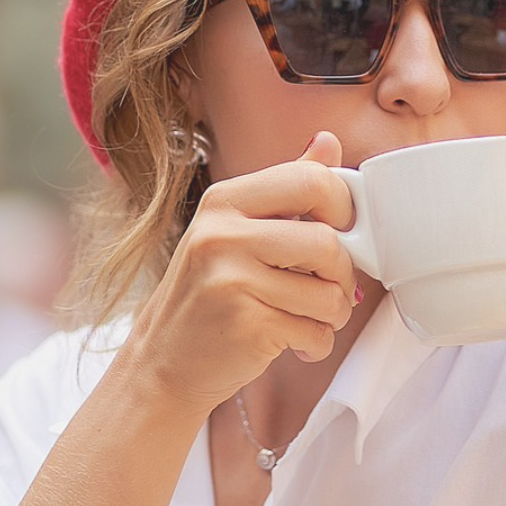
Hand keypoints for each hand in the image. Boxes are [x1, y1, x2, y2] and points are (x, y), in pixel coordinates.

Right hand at [122, 130, 359, 410]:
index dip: (343, 208)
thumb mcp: (236, 231)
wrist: (162, 362)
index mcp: (225, 201)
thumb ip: (285, 190)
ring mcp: (230, 280)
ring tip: (309, 319)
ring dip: (333, 315)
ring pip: (329, 293)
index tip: (342, 232)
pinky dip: (316, 344)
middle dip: (343, 274)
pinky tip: (293, 344)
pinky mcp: (244, 325)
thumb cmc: (207, 298)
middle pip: (327, 242)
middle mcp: (221, 234)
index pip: (310, 180)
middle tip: (330, 288)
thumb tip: (328, 142)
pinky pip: (316, 332)